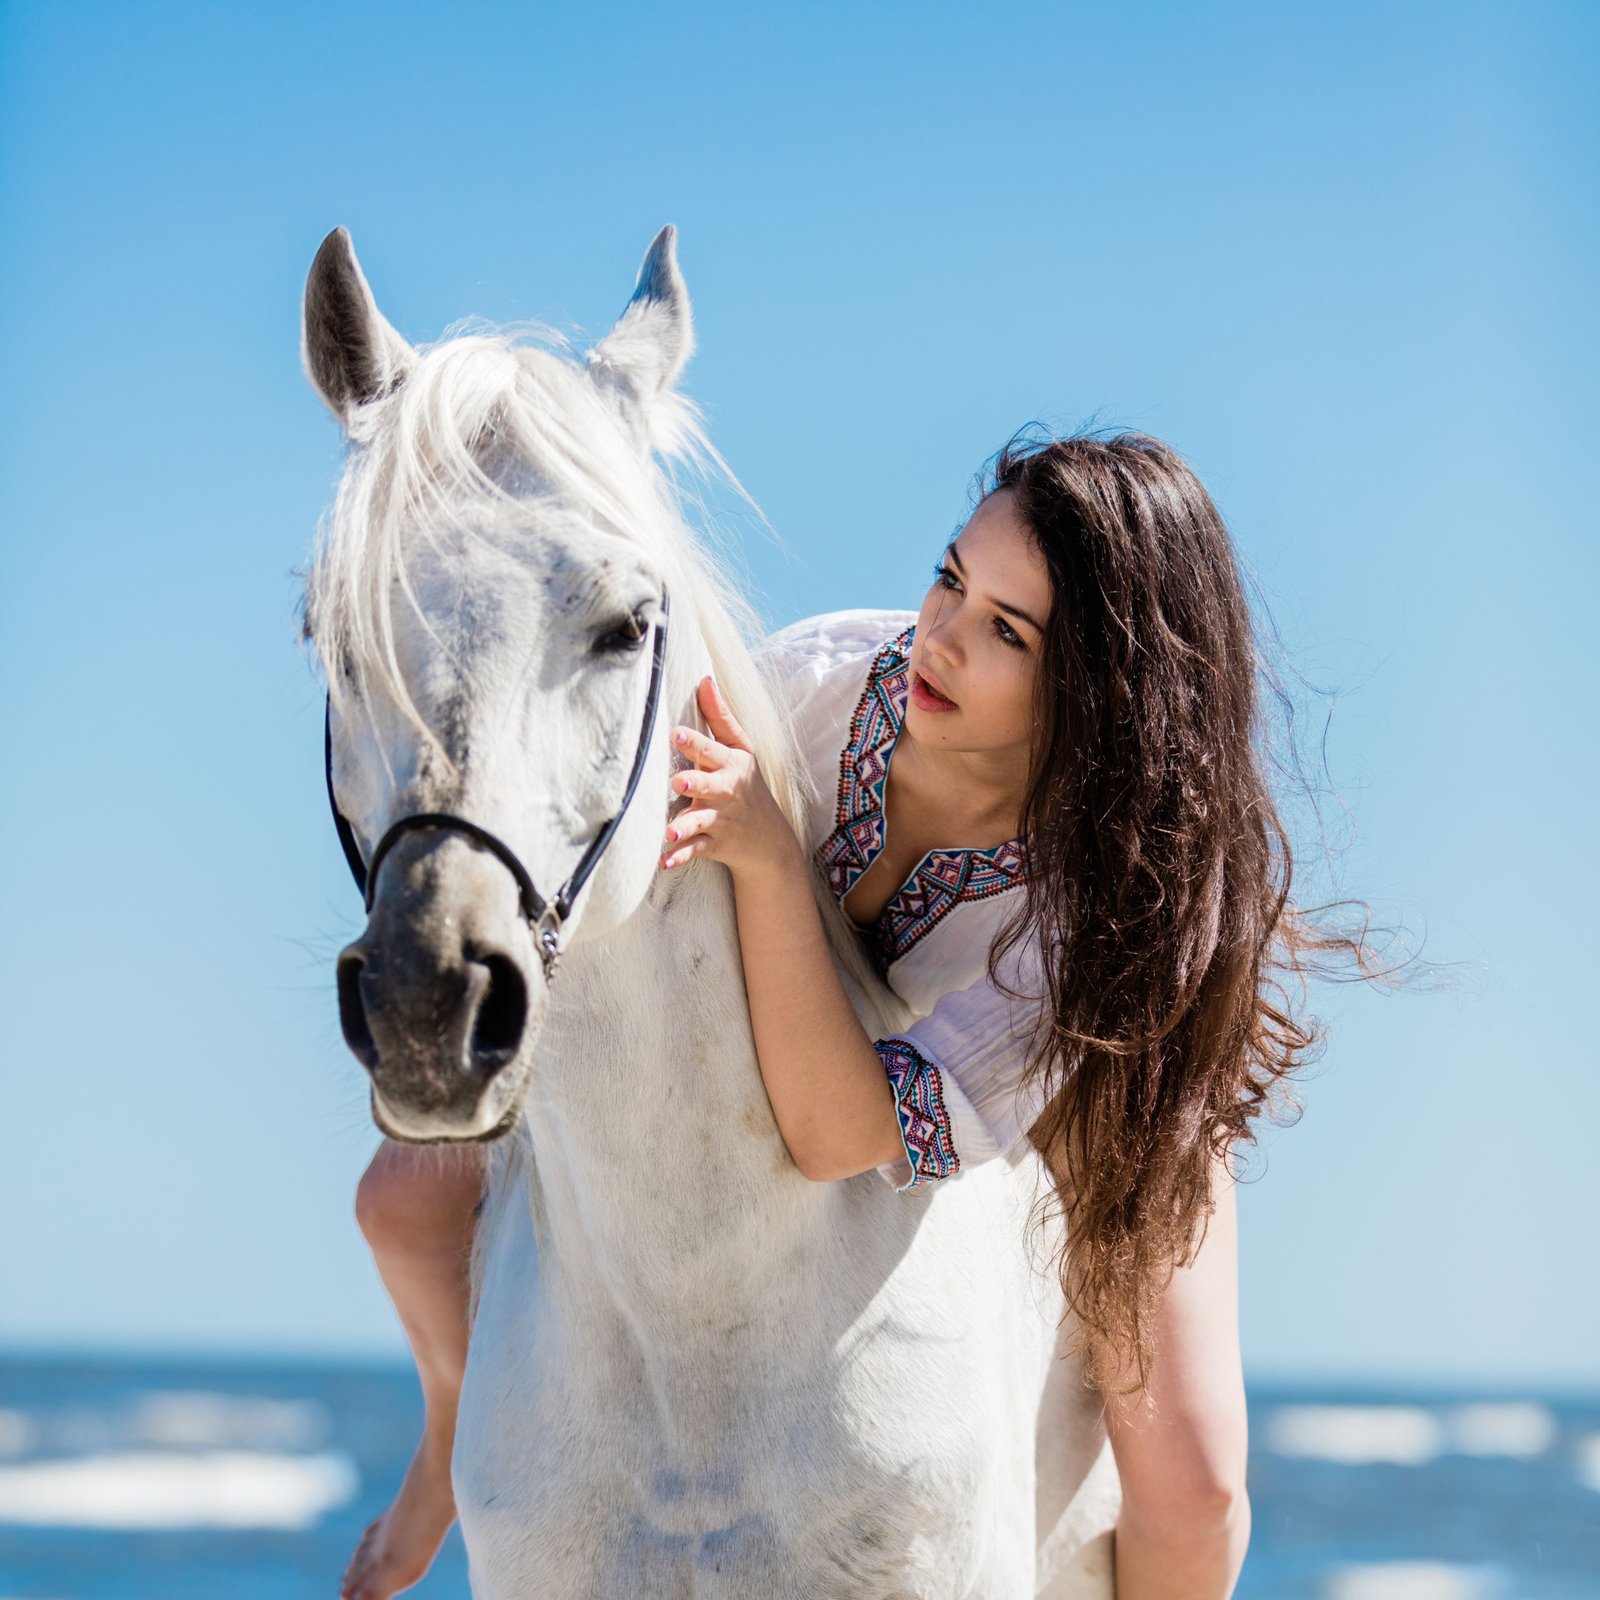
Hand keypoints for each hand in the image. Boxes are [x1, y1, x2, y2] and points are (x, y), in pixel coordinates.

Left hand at [661, 676, 801, 881]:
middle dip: (696, 783)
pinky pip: (696, 851)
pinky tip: (663, 862)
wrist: (769, 841)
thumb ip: (719, 717)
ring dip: (685, 825)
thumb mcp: (741, 750)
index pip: (713, 750)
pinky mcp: (713, 844)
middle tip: (678, 780)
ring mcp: (720, 819)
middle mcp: (727, 791)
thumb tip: (705, 678)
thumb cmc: (746, 784)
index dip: (695, 742)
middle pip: (710, 785)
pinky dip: (680, 857)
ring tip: (669, 831)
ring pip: (700, 822)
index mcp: (732, 765)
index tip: (676, 733)